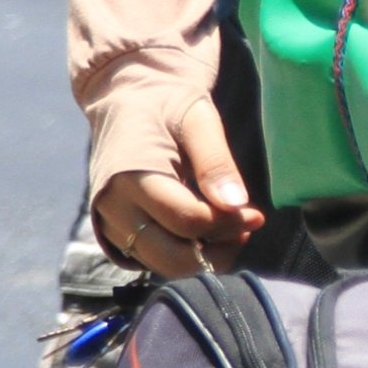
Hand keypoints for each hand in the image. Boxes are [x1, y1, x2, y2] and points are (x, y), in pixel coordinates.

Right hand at [92, 101, 260, 278]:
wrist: (127, 102)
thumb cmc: (168, 106)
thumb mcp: (199, 121)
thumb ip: (216, 163)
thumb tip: (238, 204)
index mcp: (132, 177)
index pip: (186, 220)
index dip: (228, 223)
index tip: (256, 215)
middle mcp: (114, 208)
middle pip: (171, 257)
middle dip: (217, 250)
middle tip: (246, 228)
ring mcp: (111, 224)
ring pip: (162, 265)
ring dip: (203, 257)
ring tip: (231, 229)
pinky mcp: (115, 232)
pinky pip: (153, 258)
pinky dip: (184, 253)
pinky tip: (208, 231)